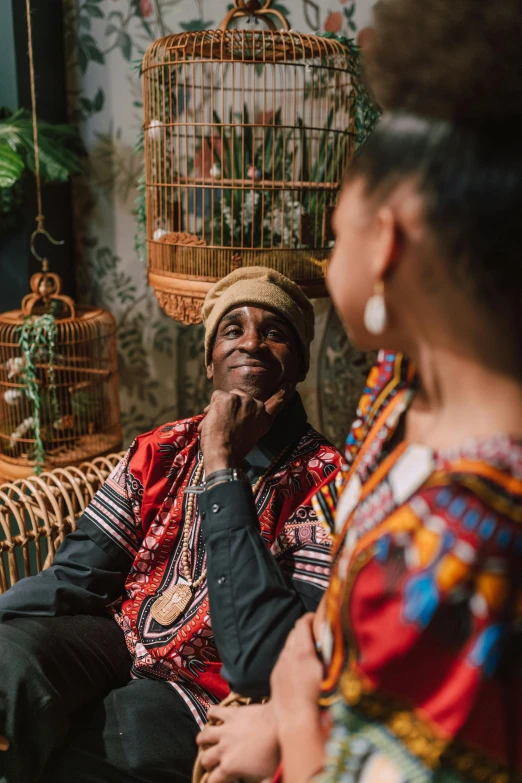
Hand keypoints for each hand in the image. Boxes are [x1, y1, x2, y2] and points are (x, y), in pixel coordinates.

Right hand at [196, 703, 279, 782]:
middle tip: (212, 762)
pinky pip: (213, 711)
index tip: (216, 781)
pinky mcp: (231, 714)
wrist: (280, 725)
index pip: (212, 780)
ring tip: (204, 741)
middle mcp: (223, 749)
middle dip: (207, 763)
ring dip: (203, 740)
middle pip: (205, 759)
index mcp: (230, 767)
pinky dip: (211, 714)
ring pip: (204, 736)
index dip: (213, 782)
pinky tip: (213, 717)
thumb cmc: (276, 753)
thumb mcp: (268, 777)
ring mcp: (225, 730)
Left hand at [198, 384, 290, 474]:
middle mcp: (257, 406)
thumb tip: (234, 413)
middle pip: (240, 395)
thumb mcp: (249, 435)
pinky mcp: (227, 398)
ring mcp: (243, 400)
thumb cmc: (232, 450)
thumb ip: (248, 420)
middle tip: (225, 424)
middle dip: (231, 406)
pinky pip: (216, 396)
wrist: (224, 456)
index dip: (282, 393)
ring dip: (219, 408)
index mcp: (264, 418)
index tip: (289, 384)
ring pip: (226, 396)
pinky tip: (212, 421)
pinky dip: (211, 408)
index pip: (277, 402)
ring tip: (218, 426)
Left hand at [270, 613, 322, 728]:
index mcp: (303, 651)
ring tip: (309, 651)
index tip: (316, 617)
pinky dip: (291, 657)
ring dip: (297, 644)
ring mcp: (280, 664)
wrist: (295, 718)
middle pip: (294, 632)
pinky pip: (283, 659)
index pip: (302, 624)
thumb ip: (327, 654)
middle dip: (304, 629)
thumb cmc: (317, 698)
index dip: (309, 617)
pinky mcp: (275, 674)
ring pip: (288, 646)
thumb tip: (333, 643)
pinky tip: (299, 667)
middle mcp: (289, 655)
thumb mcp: (327, 672)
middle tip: (316, 633)